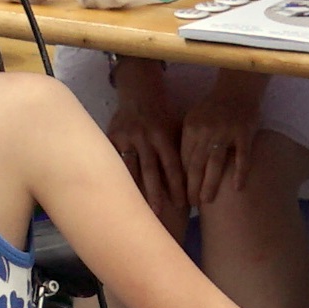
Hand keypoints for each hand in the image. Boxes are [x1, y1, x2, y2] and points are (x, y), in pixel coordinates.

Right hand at [109, 91, 204, 230]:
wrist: (138, 94)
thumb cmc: (162, 117)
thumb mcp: (175, 128)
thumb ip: (181, 150)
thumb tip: (197, 177)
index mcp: (163, 135)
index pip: (172, 164)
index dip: (177, 185)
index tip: (183, 204)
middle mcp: (144, 137)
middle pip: (150, 169)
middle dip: (155, 192)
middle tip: (159, 213)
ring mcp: (125, 138)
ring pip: (129, 168)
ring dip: (134, 188)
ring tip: (136, 207)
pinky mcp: (111, 138)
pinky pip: (114, 161)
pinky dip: (118, 177)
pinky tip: (119, 192)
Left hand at [176, 83, 265, 205]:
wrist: (237, 89)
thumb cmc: (213, 108)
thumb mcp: (194, 120)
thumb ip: (187, 141)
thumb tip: (179, 170)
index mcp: (191, 128)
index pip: (183, 159)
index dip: (181, 179)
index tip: (181, 195)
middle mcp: (206, 131)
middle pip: (196, 165)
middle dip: (192, 187)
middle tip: (192, 205)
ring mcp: (226, 132)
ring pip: (215, 164)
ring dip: (210, 185)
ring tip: (207, 201)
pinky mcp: (244, 133)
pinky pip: (242, 157)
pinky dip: (240, 173)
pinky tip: (238, 188)